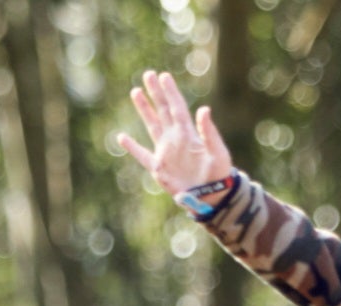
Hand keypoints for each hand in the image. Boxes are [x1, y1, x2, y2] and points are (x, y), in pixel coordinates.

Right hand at [120, 71, 234, 194]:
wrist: (211, 197)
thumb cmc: (219, 175)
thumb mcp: (218, 152)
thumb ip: (209, 132)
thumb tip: (204, 109)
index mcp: (188, 134)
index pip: (177, 107)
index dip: (170, 92)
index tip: (164, 76)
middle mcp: (175, 139)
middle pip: (163, 111)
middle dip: (156, 93)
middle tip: (148, 74)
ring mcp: (166, 152)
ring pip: (152, 125)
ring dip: (144, 109)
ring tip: (136, 91)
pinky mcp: (159, 168)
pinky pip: (142, 155)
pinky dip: (132, 147)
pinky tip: (121, 137)